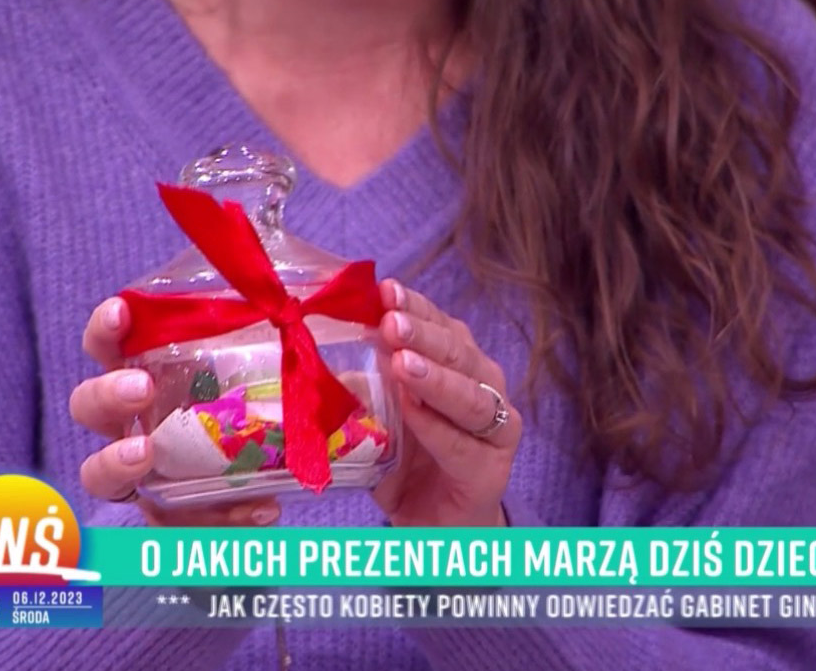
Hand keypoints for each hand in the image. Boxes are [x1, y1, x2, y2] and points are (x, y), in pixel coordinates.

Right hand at [69, 298, 281, 526]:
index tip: (120, 313)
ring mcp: (143, 474)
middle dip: (106, 393)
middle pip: (88, 404)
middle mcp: (133, 422)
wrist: (277, 477)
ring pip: (100, 472)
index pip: (110, 346)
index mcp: (150, 374)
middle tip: (141, 388)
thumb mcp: (275, 375)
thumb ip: (290, 350)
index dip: (106, 329)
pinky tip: (262, 509)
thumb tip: (327, 326)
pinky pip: (176, 525)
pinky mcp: (170, 519)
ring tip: (145, 453)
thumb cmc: (260, 411)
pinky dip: (219, 518)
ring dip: (116, 460)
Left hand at [372, 280, 522, 526]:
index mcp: (459, 365)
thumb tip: (318, 361)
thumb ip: (361, 391)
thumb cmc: (410, 464)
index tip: (385, 289)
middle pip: (459, 352)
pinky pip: (464, 444)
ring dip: (435, 377)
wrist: (438, 526)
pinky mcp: (492, 468)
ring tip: (403, 362)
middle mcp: (485, 387)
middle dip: (423, 334)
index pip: (441, 326)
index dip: (416, 306)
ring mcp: (496, 428)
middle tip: (390, 321)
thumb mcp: (378, 420)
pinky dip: (438, 428)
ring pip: (471, 395)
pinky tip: (415, 413)